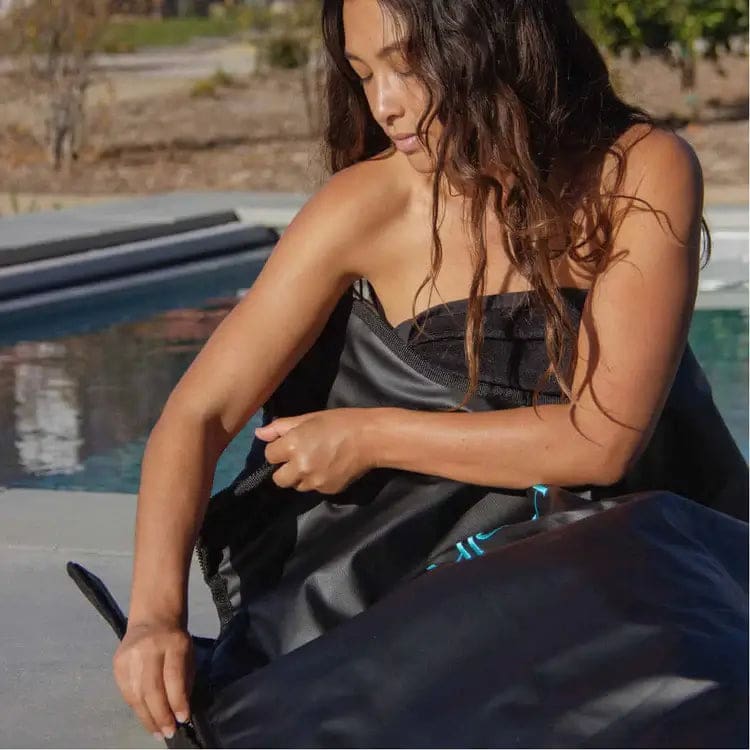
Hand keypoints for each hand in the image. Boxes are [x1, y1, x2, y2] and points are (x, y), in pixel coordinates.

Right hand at [113, 620, 193, 740]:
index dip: (177, 700)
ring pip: (136, 694)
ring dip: (147, 718)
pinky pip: (126, 692)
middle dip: (161, 715)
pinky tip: (146, 718)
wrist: (153, 619)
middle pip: (152, 688)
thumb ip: (185, 680)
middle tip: (168, 732)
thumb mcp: (188, 654)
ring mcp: (130, 656)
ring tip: (157, 732)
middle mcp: (149, 649)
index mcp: (173, 643)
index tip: (183, 719)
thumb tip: (181, 712)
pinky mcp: (117, 663)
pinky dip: (136, 709)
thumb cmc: (175, 641)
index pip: (173, 676)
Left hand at [254, 408, 376, 493]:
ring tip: (317, 462)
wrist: (371, 438)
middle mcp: (300, 467)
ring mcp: (314, 481)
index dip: (278, 449)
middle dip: (285, 469)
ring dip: (301, 476)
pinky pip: (314, 488)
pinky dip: (317, 480)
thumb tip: (259, 434)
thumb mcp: (309, 418)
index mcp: (293, 445)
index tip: (290, 443)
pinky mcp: (328, 491)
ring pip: (296, 486)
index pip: (269, 456)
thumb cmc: (340, 422)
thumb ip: (281, 428)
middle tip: (300, 457)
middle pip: (278, 479)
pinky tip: (330, 467)